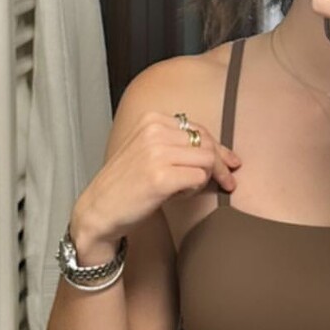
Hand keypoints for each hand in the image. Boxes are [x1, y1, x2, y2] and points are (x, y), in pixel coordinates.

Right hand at [72, 111, 240, 254]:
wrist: (99, 209)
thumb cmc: (125, 184)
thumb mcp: (147, 150)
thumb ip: (176, 144)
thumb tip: (221, 152)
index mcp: (152, 120)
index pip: (199, 130)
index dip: (219, 148)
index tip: (230, 162)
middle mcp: (154, 131)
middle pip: (207, 144)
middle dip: (221, 165)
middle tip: (227, 182)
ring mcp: (157, 153)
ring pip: (207, 161)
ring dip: (204, 179)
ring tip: (185, 189)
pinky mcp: (161, 177)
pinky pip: (199, 179)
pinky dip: (194, 190)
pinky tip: (178, 196)